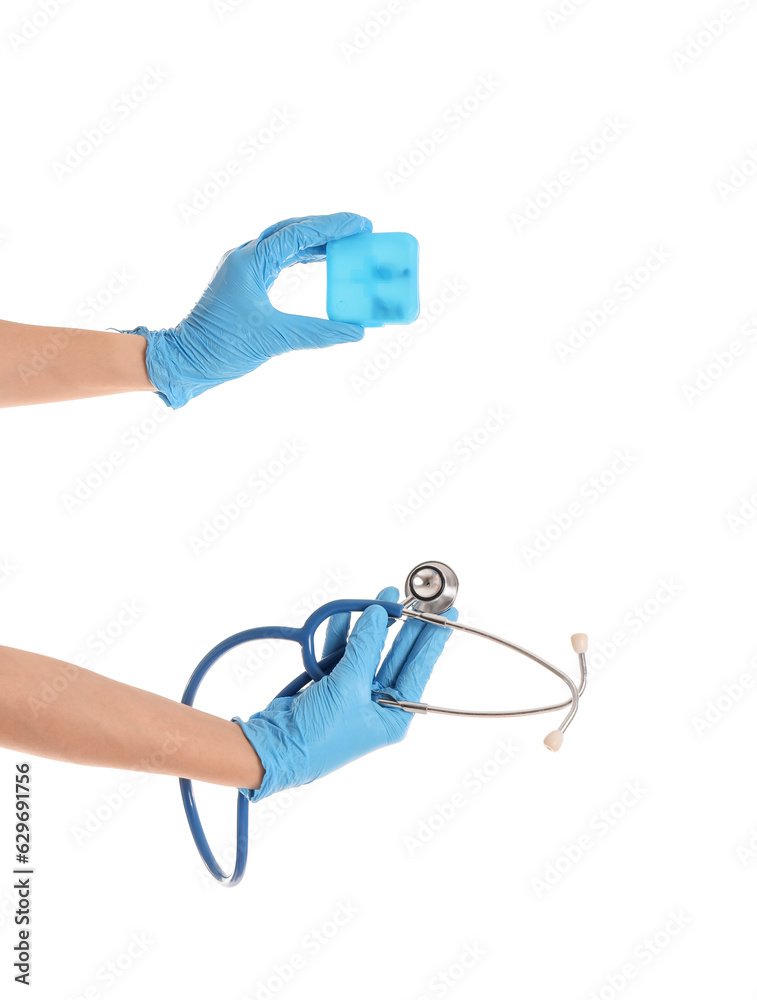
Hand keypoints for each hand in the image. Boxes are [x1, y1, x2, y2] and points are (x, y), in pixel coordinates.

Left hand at [123, 213, 371, 407]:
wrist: (186, 359)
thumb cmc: (221, 347)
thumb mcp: (275, 339)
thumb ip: (318, 333)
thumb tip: (356, 331)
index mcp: (249, 263)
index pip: (297, 234)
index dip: (332, 227)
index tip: (360, 225)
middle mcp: (245, 257)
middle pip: (292, 229)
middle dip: (327, 227)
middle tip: (359, 227)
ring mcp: (243, 267)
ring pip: (284, 241)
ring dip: (316, 239)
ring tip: (347, 241)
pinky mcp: (244, 281)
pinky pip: (278, 258)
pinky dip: (302, 255)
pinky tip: (320, 259)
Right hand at [234, 588, 456, 799]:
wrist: (272, 748)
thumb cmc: (316, 736)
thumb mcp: (347, 688)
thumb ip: (365, 647)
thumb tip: (378, 615)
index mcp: (392, 716)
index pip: (418, 671)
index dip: (432, 641)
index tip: (445, 616)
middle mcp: (376, 705)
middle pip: (396, 657)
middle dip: (406, 627)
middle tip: (420, 601)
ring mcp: (351, 694)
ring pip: (367, 651)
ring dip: (372, 625)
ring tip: (385, 596)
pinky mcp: (327, 686)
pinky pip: (340, 653)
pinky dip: (342, 634)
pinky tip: (348, 614)